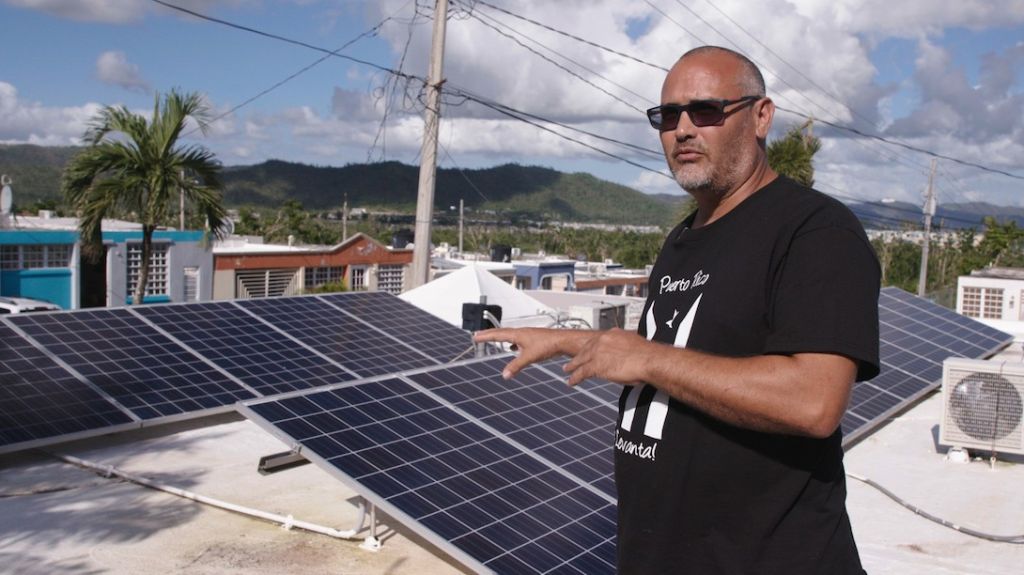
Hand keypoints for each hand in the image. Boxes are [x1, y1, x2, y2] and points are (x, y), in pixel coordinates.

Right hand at [473, 328, 591, 378]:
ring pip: (510, 336)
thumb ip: (516, 366)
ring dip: (500, 338)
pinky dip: (512, 343)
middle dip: (489, 335)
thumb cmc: (548, 345)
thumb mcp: (529, 357)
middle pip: (501, 333)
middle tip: (478, 336)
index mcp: (518, 334)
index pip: (497, 334)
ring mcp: (527, 336)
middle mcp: (521, 333)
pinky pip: (518, 340)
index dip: (485, 336)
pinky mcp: (533, 340)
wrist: (563, 341)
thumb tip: (504, 375)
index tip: (475, 336)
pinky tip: (514, 349)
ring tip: (493, 340)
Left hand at [563, 328, 650, 385]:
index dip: (590, 347)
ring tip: (567, 371)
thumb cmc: (648, 356)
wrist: (650, 360)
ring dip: (572, 367)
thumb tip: (628, 354)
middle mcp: (602, 340)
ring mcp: (598, 352)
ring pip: (580, 360)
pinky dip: (575, 378)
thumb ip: (626, 348)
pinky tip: (571, 382)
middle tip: (571, 362)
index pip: (597, 341)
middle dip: (578, 356)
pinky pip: (582, 372)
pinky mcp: (596, 365)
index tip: (586, 351)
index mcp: (612, 334)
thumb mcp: (634, 345)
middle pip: (585, 349)